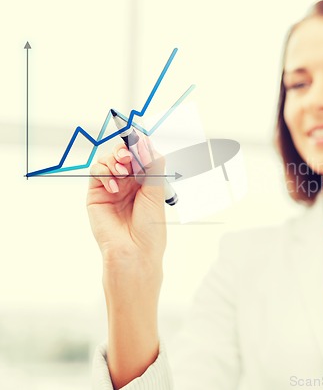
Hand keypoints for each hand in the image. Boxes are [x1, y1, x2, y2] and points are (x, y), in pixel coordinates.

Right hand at [87, 141, 166, 267]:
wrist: (134, 252)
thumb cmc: (150, 227)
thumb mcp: (156, 192)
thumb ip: (152, 166)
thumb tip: (146, 143)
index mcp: (146, 180)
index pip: (141, 154)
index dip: (140, 145)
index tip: (140, 138)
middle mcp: (129, 181)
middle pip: (123, 153)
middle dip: (125, 149)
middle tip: (129, 156)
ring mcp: (112, 186)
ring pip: (108, 159)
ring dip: (115, 160)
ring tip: (123, 174)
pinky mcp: (96, 194)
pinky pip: (96, 172)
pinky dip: (104, 173)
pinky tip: (114, 186)